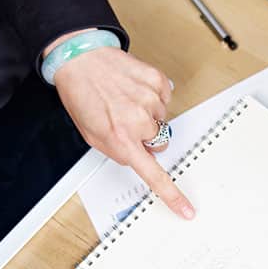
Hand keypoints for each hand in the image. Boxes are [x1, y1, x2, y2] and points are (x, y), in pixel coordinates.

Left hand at [51, 42, 195, 218]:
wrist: (81, 59)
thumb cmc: (82, 95)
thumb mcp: (93, 134)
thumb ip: (119, 151)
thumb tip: (143, 157)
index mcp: (120, 139)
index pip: (153, 175)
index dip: (172, 195)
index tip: (186, 209)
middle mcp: (138, 121)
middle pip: (160, 142)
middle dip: (147, 137)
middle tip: (127, 120)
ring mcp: (151, 100)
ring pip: (162, 119)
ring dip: (147, 113)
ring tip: (125, 99)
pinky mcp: (158, 81)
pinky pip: (165, 98)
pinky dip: (153, 95)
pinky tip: (134, 89)